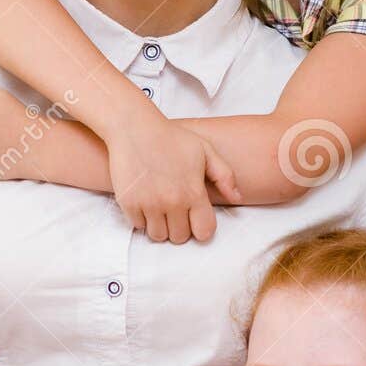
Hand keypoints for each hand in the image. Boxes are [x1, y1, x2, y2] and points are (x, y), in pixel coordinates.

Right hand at [107, 112, 241, 243]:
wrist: (134, 128)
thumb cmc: (170, 138)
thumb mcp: (205, 150)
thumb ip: (225, 176)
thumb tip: (237, 198)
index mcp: (193, 192)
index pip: (204, 232)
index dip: (201, 228)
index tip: (195, 219)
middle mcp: (172, 201)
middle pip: (180, 237)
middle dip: (180, 228)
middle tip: (176, 212)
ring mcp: (149, 204)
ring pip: (158, 236)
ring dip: (160, 226)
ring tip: (161, 209)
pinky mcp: (128, 203)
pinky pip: (138, 226)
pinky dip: (141, 218)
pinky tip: (145, 202)